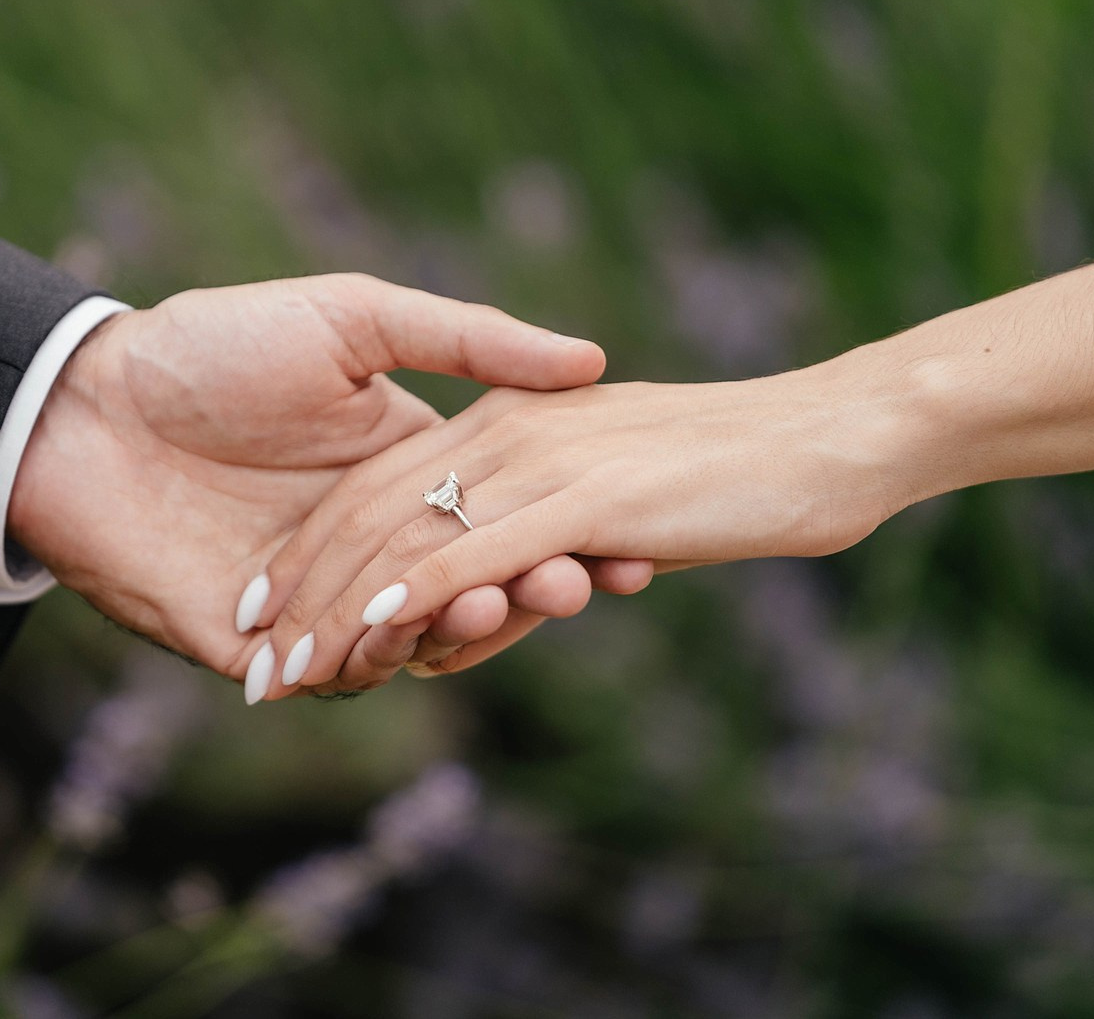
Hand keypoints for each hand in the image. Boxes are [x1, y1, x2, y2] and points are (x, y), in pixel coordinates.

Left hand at [6, 274, 619, 693]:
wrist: (82, 405)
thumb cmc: (212, 347)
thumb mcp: (351, 318)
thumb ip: (464, 339)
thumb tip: (589, 360)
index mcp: (400, 464)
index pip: (500, 515)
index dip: (561, 530)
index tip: (627, 538)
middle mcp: (368, 537)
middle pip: (471, 585)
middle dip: (532, 589)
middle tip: (578, 581)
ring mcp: (315, 594)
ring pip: (415, 636)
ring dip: (467, 626)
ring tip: (502, 601)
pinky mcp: (259, 644)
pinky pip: (338, 669)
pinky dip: (382, 658)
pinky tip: (414, 631)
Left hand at [243, 365, 915, 700]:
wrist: (834, 429)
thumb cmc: (741, 463)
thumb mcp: (624, 491)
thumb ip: (559, 524)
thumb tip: (528, 583)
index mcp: (508, 422)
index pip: (386, 490)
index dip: (322, 555)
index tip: (275, 618)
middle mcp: (508, 433)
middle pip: (372, 514)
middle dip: (306, 594)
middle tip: (259, 665)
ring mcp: (543, 459)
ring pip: (410, 533)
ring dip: (342, 608)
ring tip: (290, 670)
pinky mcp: (585, 493)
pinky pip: (481, 542)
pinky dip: (421, 584)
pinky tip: (379, 625)